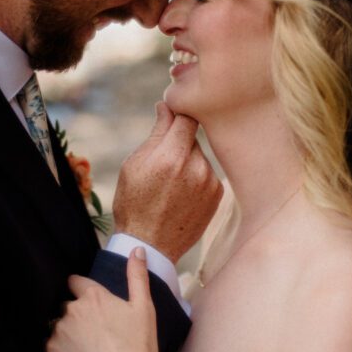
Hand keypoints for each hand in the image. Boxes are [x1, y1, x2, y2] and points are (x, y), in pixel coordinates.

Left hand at [46, 249, 163, 351]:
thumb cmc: (138, 345)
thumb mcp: (144, 307)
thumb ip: (137, 276)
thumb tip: (137, 249)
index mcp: (93, 296)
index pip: (75, 282)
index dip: (81, 289)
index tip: (88, 301)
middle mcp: (72, 309)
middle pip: (66, 305)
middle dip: (76, 314)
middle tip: (94, 332)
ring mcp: (59, 331)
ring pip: (58, 325)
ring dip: (66, 332)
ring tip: (84, 348)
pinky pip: (50, 345)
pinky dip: (60, 350)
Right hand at [113, 103, 222, 261]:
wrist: (150, 245)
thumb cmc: (134, 203)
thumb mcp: (134, 165)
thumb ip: (156, 133)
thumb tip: (166, 107)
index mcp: (172, 156)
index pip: (187, 117)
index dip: (177, 115)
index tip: (169, 118)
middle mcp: (196, 167)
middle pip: (192, 137)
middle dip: (178, 143)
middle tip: (161, 164)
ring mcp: (210, 182)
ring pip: (199, 156)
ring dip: (188, 161)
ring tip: (170, 185)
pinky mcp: (217, 195)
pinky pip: (207, 174)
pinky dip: (196, 178)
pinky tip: (181, 195)